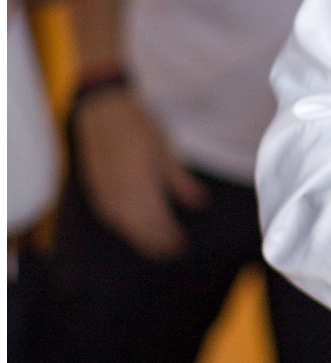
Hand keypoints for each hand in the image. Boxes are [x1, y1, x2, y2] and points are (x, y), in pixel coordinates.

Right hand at [74, 89, 207, 258]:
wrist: (103, 110)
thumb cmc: (139, 127)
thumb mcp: (166, 152)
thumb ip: (182, 182)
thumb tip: (201, 203)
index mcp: (142, 183)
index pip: (157, 222)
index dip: (170, 238)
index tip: (182, 246)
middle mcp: (121, 192)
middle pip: (141, 229)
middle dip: (158, 243)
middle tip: (174, 251)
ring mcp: (106, 192)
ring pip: (125, 227)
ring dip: (142, 239)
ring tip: (159, 247)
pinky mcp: (96, 190)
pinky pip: (112, 218)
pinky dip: (126, 228)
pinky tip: (136, 232)